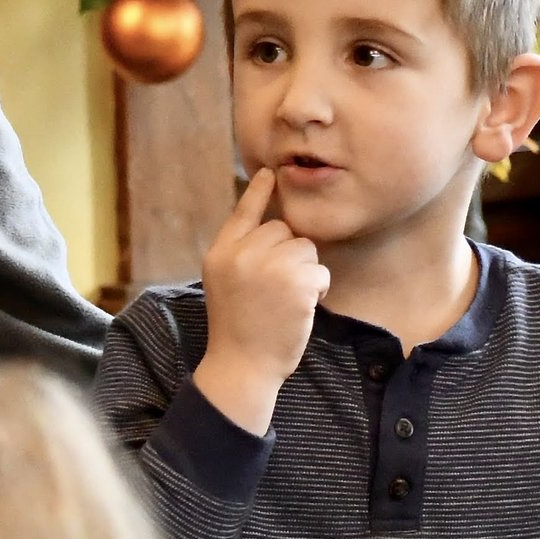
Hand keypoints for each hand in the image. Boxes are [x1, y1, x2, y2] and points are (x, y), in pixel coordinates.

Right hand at [194, 168, 330, 436]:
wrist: (242, 365)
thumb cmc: (238, 327)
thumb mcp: (224, 282)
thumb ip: (240, 253)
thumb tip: (273, 227)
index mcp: (220, 253)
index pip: (243, 213)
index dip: (259, 192)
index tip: (271, 172)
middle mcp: (241, 254)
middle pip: (282, 229)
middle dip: (287, 253)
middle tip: (275, 288)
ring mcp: (269, 267)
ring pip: (304, 248)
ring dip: (304, 272)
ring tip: (286, 300)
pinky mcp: (296, 283)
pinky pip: (319, 271)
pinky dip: (317, 290)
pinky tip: (299, 309)